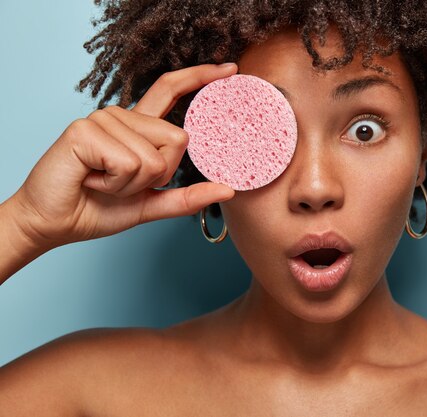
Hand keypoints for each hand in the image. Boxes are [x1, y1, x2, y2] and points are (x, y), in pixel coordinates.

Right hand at [9, 63, 237, 249]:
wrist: (57, 224)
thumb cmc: (99, 209)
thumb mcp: (152, 203)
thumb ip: (188, 197)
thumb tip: (228, 190)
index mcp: (139, 127)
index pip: (171, 90)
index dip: (200, 78)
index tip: (229, 70)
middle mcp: (123, 116)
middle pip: (178, 138)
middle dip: (159, 175)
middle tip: (123, 182)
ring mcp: (103, 118)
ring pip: (154, 158)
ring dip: (131, 184)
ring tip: (103, 181)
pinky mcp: (85, 129)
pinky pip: (129, 162)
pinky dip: (115, 183)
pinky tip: (92, 179)